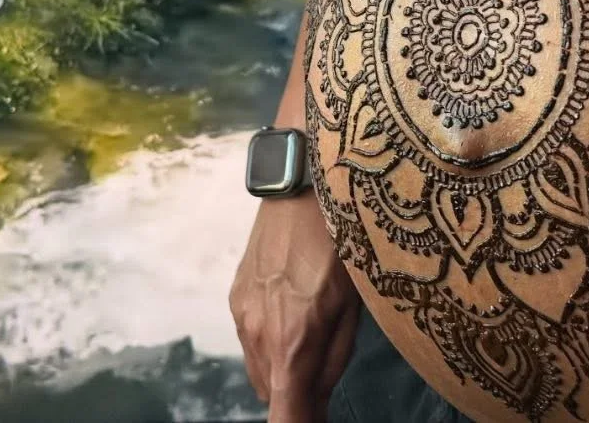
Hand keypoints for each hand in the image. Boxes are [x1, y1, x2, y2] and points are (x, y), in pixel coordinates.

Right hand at [230, 190, 360, 422]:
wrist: (301, 188)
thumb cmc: (340, 244)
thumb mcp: (353, 309)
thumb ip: (332, 363)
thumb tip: (315, 403)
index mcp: (292, 344)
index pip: (284, 416)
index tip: (312, 421)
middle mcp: (258, 335)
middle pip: (274, 396)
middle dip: (298, 397)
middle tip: (327, 372)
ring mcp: (241, 315)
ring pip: (261, 369)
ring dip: (284, 369)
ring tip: (314, 332)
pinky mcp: (235, 297)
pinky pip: (251, 340)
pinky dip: (271, 342)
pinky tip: (293, 311)